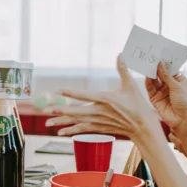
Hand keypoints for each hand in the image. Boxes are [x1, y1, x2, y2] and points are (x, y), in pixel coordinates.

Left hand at [44, 55, 163, 140]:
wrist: (143, 127)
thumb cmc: (137, 105)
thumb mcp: (130, 86)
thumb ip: (123, 69)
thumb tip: (120, 54)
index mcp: (105, 99)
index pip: (84, 95)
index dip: (70, 92)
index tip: (57, 90)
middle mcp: (99, 111)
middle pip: (75, 111)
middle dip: (59, 110)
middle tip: (44, 109)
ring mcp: (98, 121)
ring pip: (76, 121)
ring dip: (61, 121)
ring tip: (46, 123)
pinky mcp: (99, 128)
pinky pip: (82, 130)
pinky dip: (71, 131)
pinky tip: (60, 132)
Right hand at [142, 61, 186, 130]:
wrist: (182, 119)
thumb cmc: (185, 102)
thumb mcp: (177, 86)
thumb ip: (166, 76)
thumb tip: (160, 64)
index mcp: (178, 81)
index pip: (170, 70)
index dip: (165, 63)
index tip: (159, 55)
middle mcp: (169, 86)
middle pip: (160, 74)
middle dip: (156, 68)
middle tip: (151, 59)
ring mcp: (161, 92)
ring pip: (154, 81)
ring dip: (151, 74)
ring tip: (147, 66)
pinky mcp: (155, 99)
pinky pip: (150, 89)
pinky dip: (148, 83)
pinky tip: (147, 76)